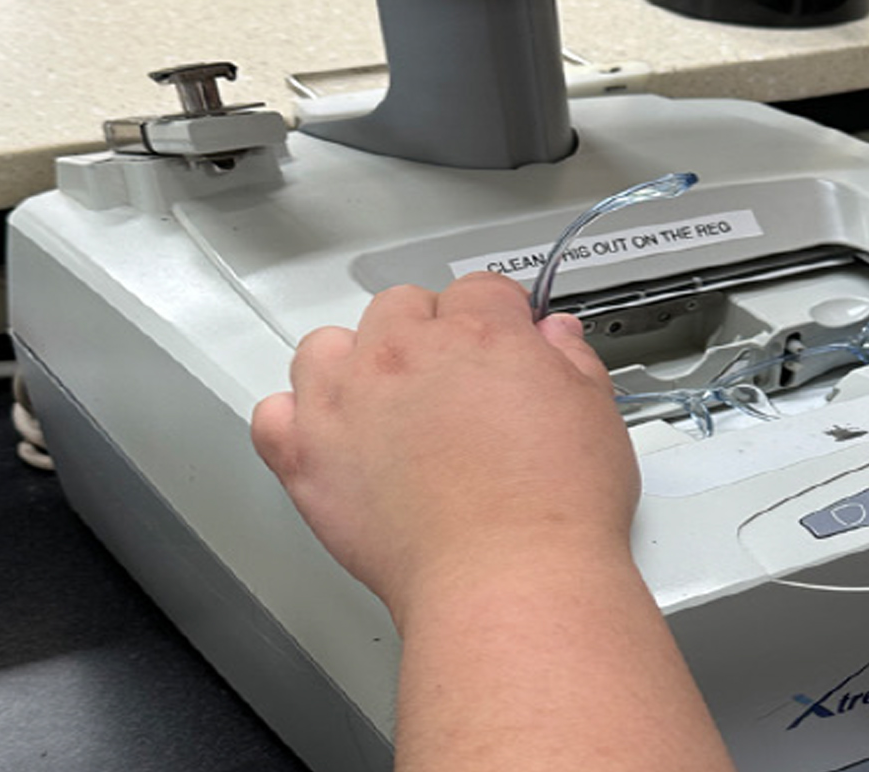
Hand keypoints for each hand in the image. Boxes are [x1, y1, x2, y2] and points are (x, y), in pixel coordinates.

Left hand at [251, 272, 631, 622]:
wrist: (508, 579)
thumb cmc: (554, 510)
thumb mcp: (595, 415)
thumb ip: (571, 361)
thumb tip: (557, 338)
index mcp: (479, 334)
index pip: (479, 289)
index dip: (498, 315)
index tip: (503, 338)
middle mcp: (404, 355)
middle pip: (400, 306)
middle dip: (427, 332)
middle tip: (451, 380)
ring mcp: (347, 403)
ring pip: (326, 346)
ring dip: (352, 362)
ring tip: (384, 402)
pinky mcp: (306, 456)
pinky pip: (272, 414)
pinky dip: (294, 420)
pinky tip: (329, 437)